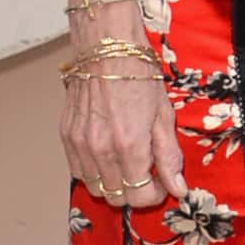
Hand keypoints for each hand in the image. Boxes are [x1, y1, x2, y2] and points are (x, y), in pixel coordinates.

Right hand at [61, 62, 186, 211]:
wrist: (107, 47)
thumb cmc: (140, 75)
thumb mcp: (164, 115)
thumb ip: (169, 157)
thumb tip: (178, 188)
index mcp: (129, 145)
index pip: (139, 196)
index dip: (155, 196)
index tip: (162, 184)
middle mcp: (100, 149)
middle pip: (116, 197)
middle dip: (135, 192)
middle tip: (147, 174)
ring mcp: (79, 143)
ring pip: (95, 188)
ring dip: (114, 184)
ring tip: (128, 164)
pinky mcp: (66, 135)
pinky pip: (78, 171)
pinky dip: (94, 172)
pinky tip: (108, 155)